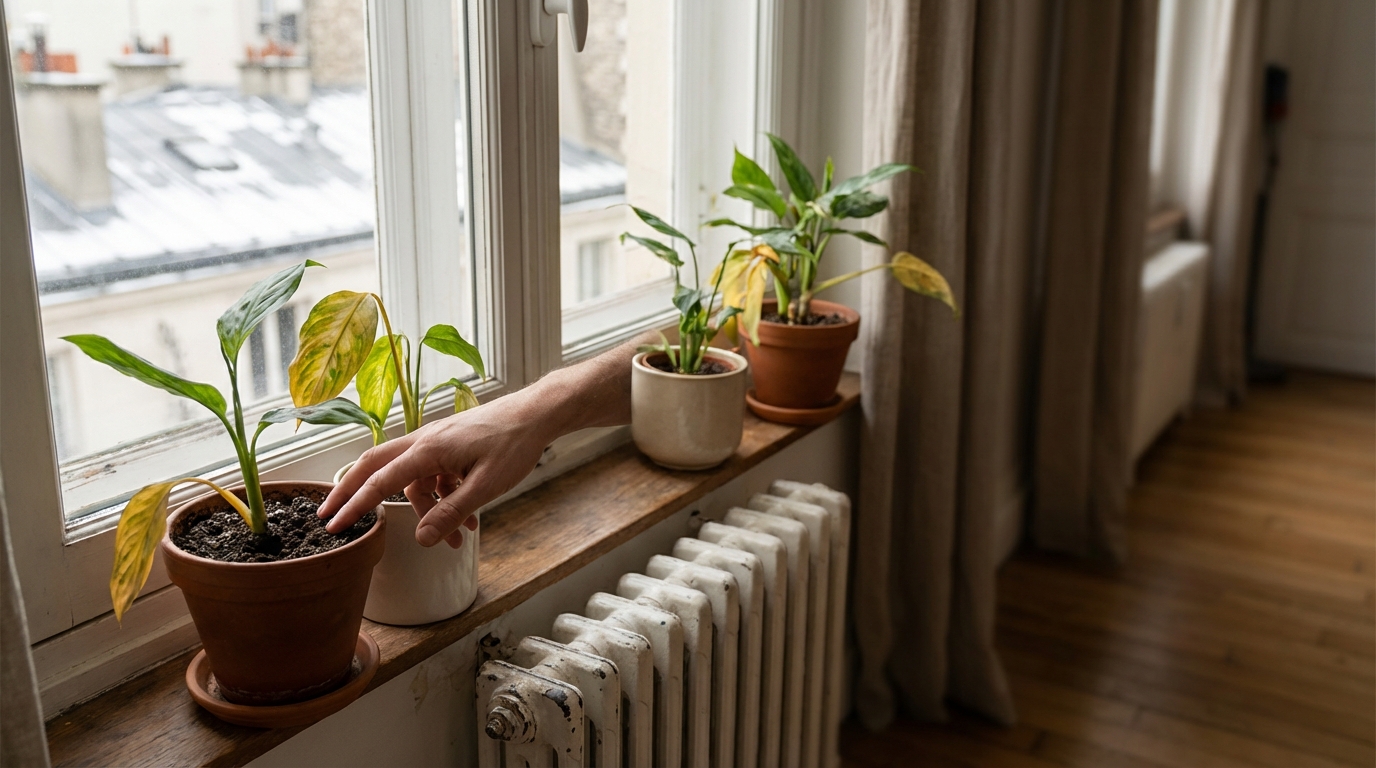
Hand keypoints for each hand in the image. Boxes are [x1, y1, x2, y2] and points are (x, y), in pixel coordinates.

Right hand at [318, 392, 553, 546]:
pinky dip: (444, 499)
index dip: (354, 506)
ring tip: (456, 539)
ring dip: (427, 510)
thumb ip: (451, 513)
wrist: (536, 415)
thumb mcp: (485, 487)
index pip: (379, 481)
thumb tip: (422, 539)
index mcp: (427, 449)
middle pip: (375, 467)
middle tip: (332, 517)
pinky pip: (434, 476)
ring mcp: (436, 442)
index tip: (331, 526)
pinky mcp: (450, 446)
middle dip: (353, 494)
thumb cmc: (513, 445)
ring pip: (413, 479)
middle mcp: (424, 441)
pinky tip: (469, 518)